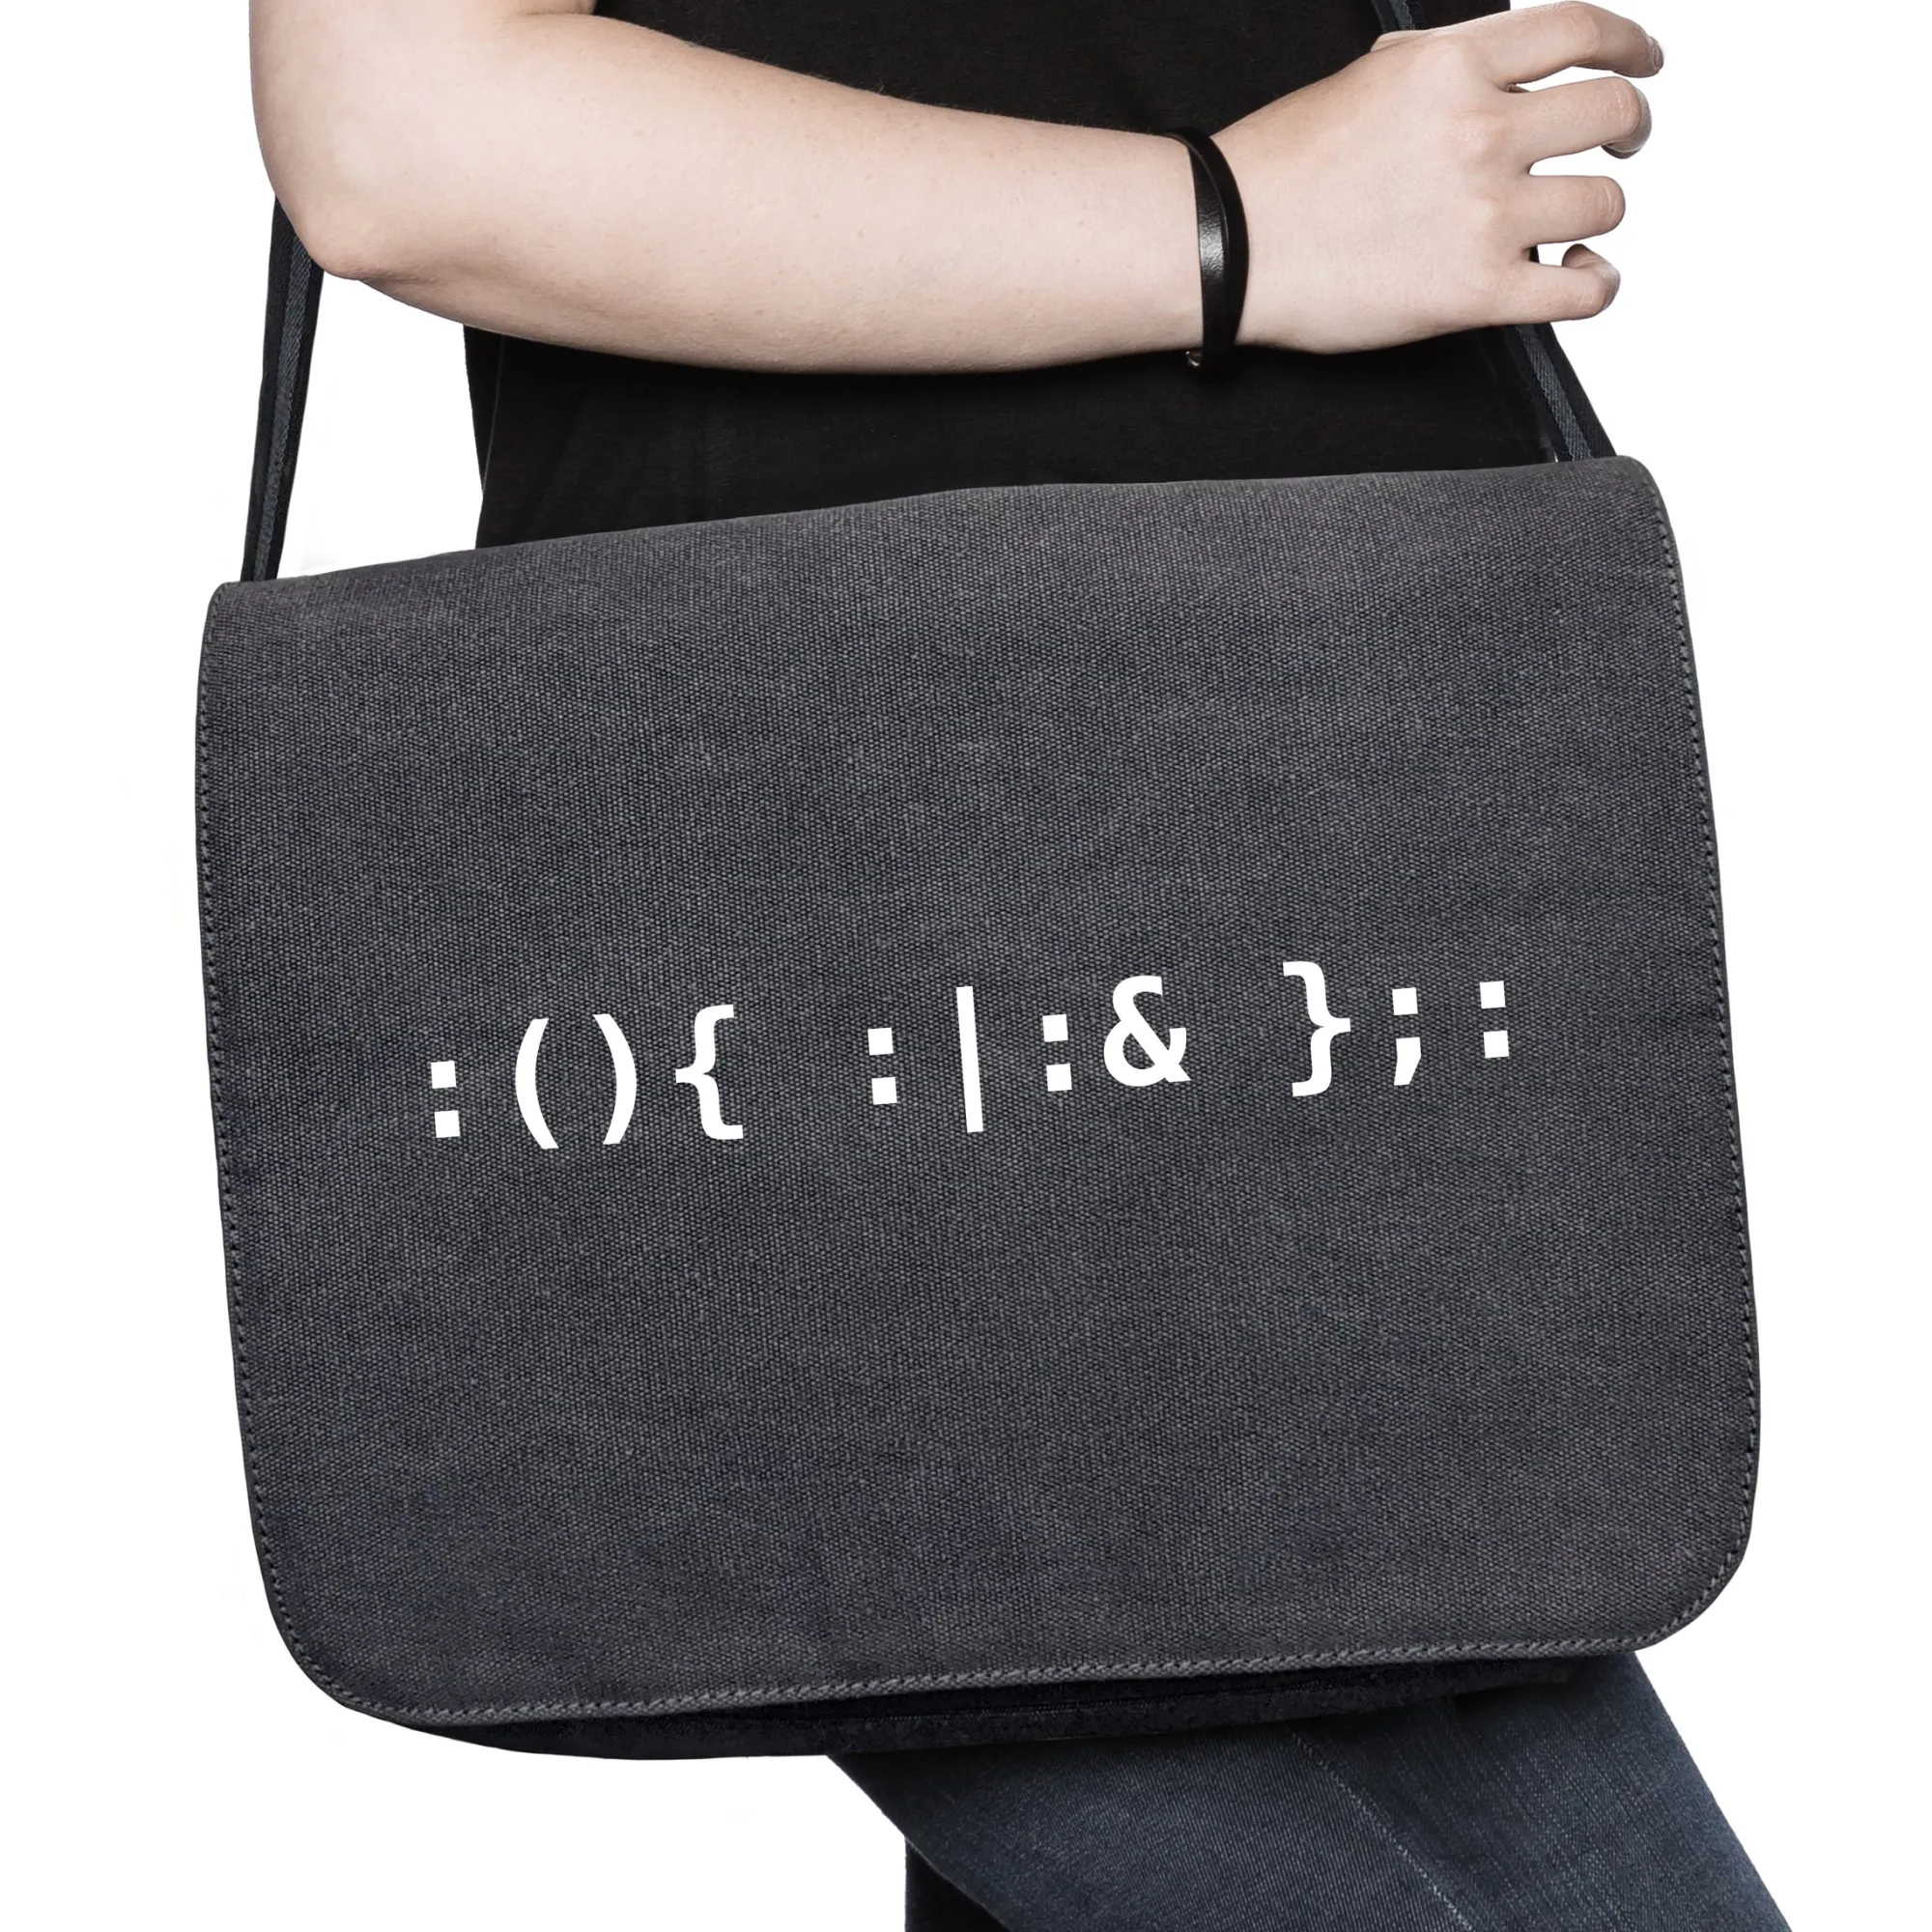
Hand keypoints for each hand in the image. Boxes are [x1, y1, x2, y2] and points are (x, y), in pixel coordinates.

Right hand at [1217, 2, 1661, 353]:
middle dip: (1628, 127)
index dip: (1629, 46)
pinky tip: (1581, 276)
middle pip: (1611, 113)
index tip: (1641, 62)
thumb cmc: (1277, 172)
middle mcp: (1479, 131)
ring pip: (1605, 203)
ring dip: (1597, 213)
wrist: (1227, 243)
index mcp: (1452, 67)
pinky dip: (1597, 284)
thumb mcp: (1367, 78)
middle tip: (1620, 145)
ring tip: (1569, 226)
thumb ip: (1442, 68)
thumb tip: (1493, 71)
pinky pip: (1586, 290)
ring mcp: (1484, 214)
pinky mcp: (1476, 292)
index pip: (1580, 33)